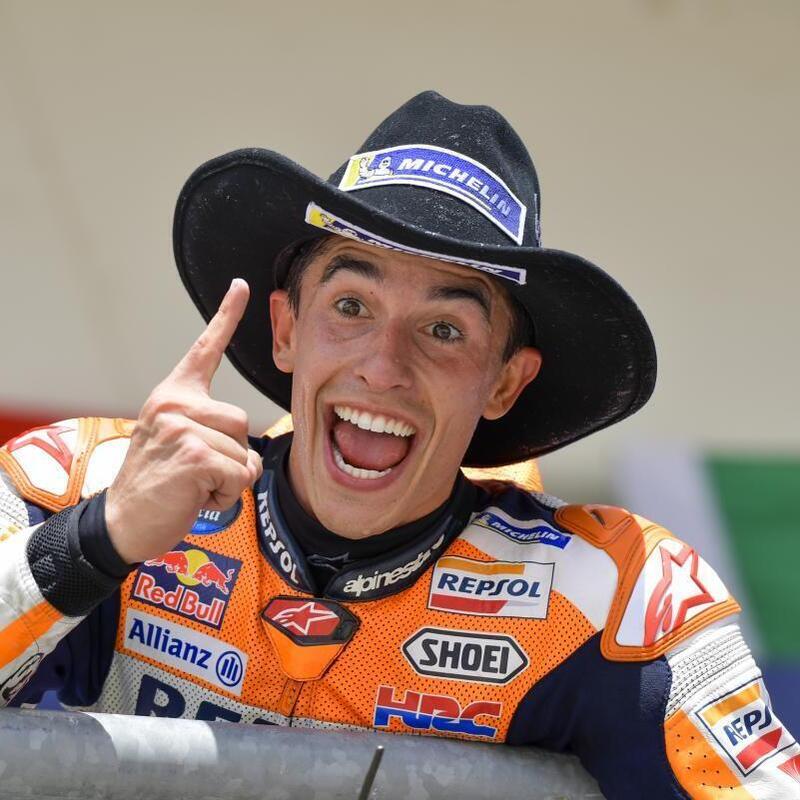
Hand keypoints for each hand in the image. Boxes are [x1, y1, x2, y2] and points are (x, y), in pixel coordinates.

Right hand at [105, 279, 262, 564]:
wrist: (122, 521)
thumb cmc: (157, 484)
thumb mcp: (175, 442)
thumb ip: (207, 429)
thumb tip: (249, 451)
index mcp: (172, 396)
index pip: (204, 349)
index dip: (227, 317)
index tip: (242, 286)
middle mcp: (175, 405)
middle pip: (242, 421)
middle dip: (231, 455)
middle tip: (195, 472)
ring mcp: (184, 428)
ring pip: (244, 451)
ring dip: (228, 478)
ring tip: (193, 484)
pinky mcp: (195, 456)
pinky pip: (240, 474)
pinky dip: (226, 494)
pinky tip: (195, 497)